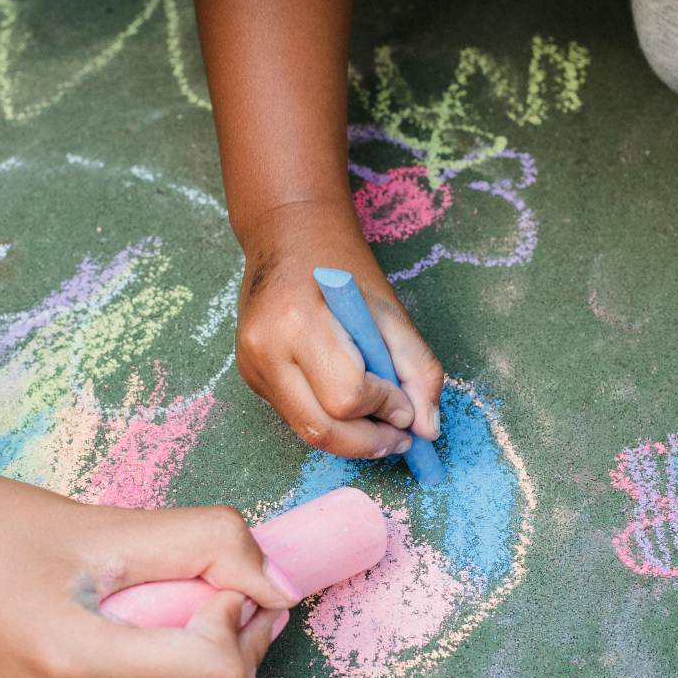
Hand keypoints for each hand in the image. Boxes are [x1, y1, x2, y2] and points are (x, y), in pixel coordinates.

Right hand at [233, 200, 444, 456]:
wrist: (287, 235)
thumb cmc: (343, 267)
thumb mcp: (390, 311)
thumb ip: (417, 369)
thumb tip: (427, 429)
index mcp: (301, 322)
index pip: (348, 395)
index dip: (386, 409)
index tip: (409, 408)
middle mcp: (267, 348)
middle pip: (321, 427)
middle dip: (368, 442)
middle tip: (401, 439)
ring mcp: (251, 365)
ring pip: (306, 430)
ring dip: (350, 437)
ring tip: (380, 424)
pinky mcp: (249, 375)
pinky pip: (294, 415)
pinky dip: (328, 418)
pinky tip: (347, 403)